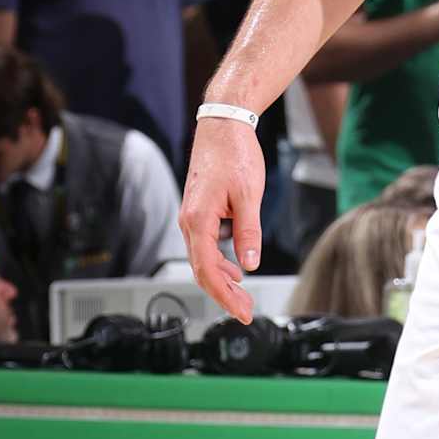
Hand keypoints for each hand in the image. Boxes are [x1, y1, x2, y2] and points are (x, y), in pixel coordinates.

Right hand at [179, 115, 265, 322]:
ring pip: (203, 259)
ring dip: (223, 280)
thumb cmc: (235, 155)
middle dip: (225, 294)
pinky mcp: (199, 212)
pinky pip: (205, 245)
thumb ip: (248, 231)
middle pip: (202, 270)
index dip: (225, 296)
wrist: (222, 126)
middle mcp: (189, 222)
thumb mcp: (249, 195)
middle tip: (246, 311)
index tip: (242, 312)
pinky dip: (220, 262)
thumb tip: (250, 263)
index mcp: (198, 220)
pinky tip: (236, 268)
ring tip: (243, 295)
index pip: (207, 270)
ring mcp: (191, 217)